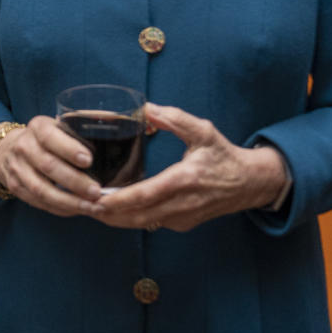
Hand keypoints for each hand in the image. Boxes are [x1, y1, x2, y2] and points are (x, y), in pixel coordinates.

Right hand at [0, 115, 102, 215]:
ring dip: (68, 201)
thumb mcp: (58, 124)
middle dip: (75, 181)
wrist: (8, 149)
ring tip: (91, 206)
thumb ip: (81, 126)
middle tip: (96, 191)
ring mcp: (17, 168)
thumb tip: (115, 123)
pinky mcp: (15, 187)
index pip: (50, 137)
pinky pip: (38, 202)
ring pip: (42, 189)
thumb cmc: (46, 138)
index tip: (89, 160)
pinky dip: (59, 209)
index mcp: (37, 127)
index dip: (69, 149)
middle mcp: (24, 146)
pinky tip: (77, 210)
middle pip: (49, 166)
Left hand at [92, 103, 288, 230]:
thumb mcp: (203, 131)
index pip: (145, 195)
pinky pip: (150, 223)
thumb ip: (174, 119)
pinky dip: (130, 218)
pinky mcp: (182, 224)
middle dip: (107, 213)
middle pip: (137, 216)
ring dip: (115, 219)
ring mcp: (182, 218)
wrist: (250, 184)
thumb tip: (146, 108)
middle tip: (81, 204)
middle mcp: (182, 204)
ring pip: (141, 223)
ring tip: (89, 208)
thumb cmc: (224, 155)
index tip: (95, 198)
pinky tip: (112, 210)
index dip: (118, 200)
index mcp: (185, 180)